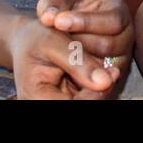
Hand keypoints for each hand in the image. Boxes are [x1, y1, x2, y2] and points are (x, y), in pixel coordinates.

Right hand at [6, 14, 121, 99]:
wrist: (28, 38)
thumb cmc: (36, 37)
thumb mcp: (53, 41)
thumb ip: (77, 61)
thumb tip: (106, 81)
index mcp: (36, 96)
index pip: (73, 105)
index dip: (94, 94)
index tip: (111, 74)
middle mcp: (48, 101)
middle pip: (84, 103)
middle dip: (99, 90)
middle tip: (115, 71)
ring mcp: (60, 98)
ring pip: (90, 99)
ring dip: (101, 87)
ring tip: (111, 70)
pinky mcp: (71, 95)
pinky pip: (89, 94)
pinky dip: (98, 83)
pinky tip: (105, 70)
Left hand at [36, 0, 133, 98]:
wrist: (76, 20)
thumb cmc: (71, 5)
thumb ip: (56, 0)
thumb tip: (49, 17)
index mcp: (119, 12)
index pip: (112, 20)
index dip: (85, 21)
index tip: (58, 21)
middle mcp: (125, 36)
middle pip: (108, 45)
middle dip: (78, 42)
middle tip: (54, 40)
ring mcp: (119, 57)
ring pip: (102, 64)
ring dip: (78, 58)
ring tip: (57, 50)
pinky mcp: (110, 75)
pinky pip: (97, 80)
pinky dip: (80, 75)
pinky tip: (62, 65)